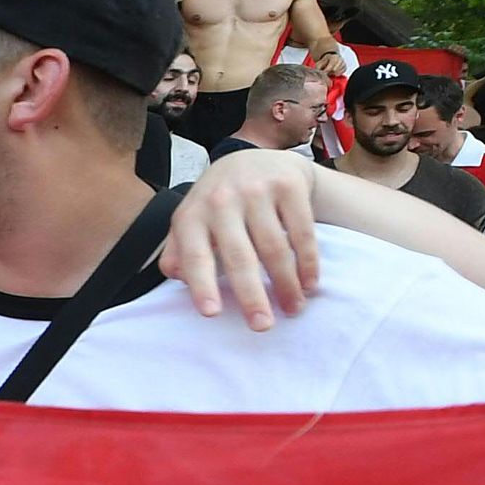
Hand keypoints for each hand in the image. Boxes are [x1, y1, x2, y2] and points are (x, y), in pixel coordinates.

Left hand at [166, 147, 329, 328]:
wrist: (251, 158)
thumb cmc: (216, 204)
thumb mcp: (190, 222)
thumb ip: (178, 251)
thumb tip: (175, 277)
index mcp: (191, 216)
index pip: (194, 256)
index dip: (202, 285)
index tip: (211, 313)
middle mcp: (221, 201)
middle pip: (239, 257)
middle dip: (252, 296)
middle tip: (262, 326)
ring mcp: (256, 190)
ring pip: (275, 248)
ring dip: (286, 284)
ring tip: (293, 308)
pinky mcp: (289, 185)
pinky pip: (302, 231)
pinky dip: (308, 262)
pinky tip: (309, 284)